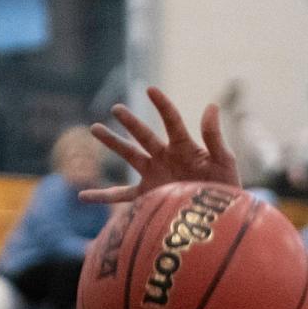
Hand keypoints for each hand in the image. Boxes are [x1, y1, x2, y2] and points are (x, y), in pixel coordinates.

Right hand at [81, 86, 240, 204]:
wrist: (219, 218)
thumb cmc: (224, 188)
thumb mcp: (224, 163)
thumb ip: (215, 137)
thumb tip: (212, 106)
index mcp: (184, 147)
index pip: (171, 121)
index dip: (162, 106)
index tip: (150, 90)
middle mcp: (164, 157)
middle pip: (144, 135)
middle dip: (130, 122)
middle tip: (116, 108)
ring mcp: (153, 176)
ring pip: (129, 155)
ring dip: (113, 143)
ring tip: (94, 128)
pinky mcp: (146, 196)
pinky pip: (120, 196)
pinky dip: (102, 197)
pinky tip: (83, 196)